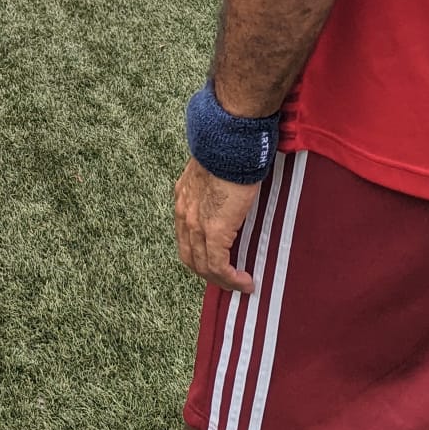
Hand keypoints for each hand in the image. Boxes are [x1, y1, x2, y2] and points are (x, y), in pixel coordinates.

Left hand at [174, 156, 262, 294]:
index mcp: (183, 198)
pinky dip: (231, 279)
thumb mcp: (215, 171)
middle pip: (190, 256)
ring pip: (204, 266)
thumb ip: (215, 186)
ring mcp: (197, 224)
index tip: (216, 261)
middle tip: (228, 279)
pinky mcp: (214, 230)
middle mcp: (184, 213)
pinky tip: (245, 281)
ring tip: (240, 285)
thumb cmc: (229, 150)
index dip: (199, 253)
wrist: (230, 144)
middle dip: (208, 272)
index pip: (185, 235)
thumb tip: (231, 190)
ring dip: (222, 280)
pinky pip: (218, 265)